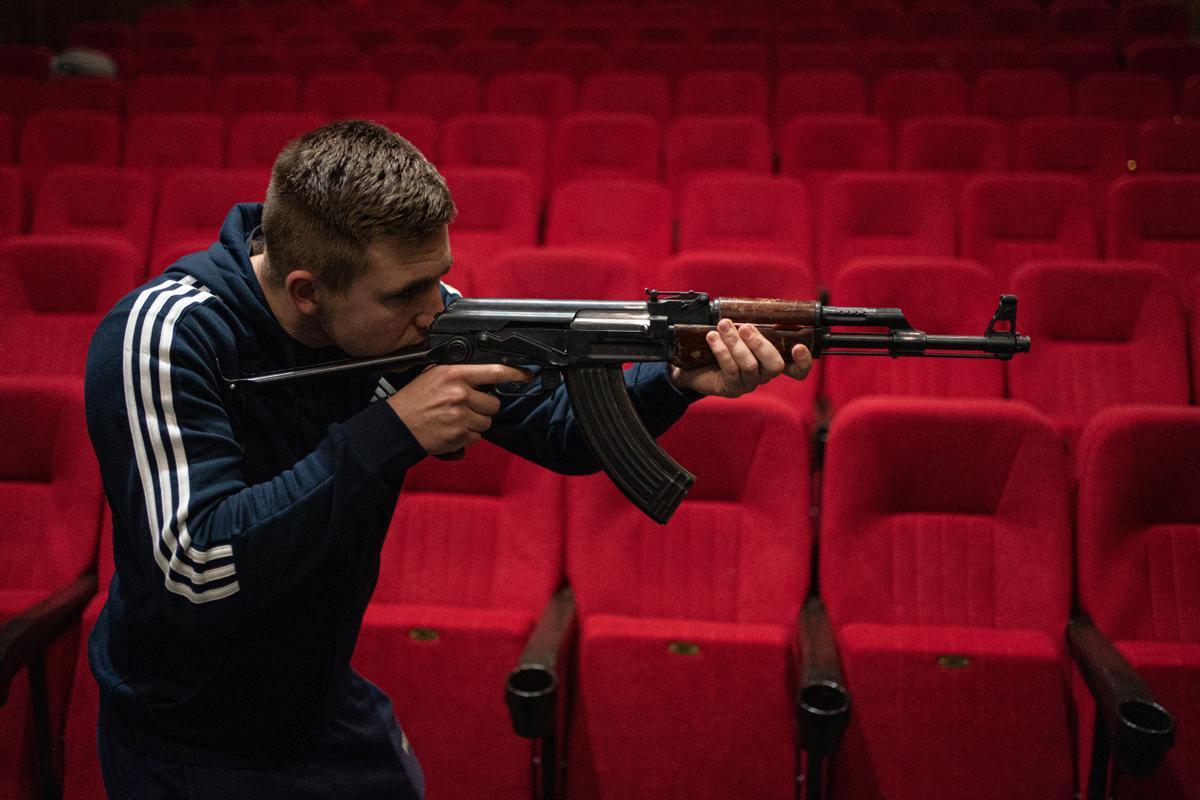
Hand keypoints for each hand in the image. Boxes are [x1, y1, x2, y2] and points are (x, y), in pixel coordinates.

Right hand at [387, 364, 531, 454]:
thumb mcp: (433, 375)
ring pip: (487, 421)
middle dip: (484, 407)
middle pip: (493, 403)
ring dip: (476, 422)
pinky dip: (468, 435)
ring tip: (455, 419)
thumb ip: (459, 373)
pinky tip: (452, 429)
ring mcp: (461, 415)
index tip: (526, 375)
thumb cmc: (414, 401)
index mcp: (454, 374)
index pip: (494, 371)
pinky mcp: (460, 435)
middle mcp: (460, 393)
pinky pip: (477, 436)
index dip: (515, 373)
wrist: (397, 426)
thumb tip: (484, 374)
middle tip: (466, 406)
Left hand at [669, 320, 812, 397]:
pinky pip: (730, 368)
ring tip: (723, 326)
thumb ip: (749, 326)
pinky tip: (712, 337)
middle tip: (745, 327)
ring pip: (749, 365)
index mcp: (771, 360)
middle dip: (760, 343)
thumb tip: (749, 306)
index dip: (803, 361)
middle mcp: (763, 374)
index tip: (798, 346)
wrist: (695, 367)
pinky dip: (721, 350)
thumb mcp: (738, 334)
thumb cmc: (721, 347)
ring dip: (735, 342)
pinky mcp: (731, 387)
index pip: (797, 369)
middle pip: (774, 365)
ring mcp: (748, 383)